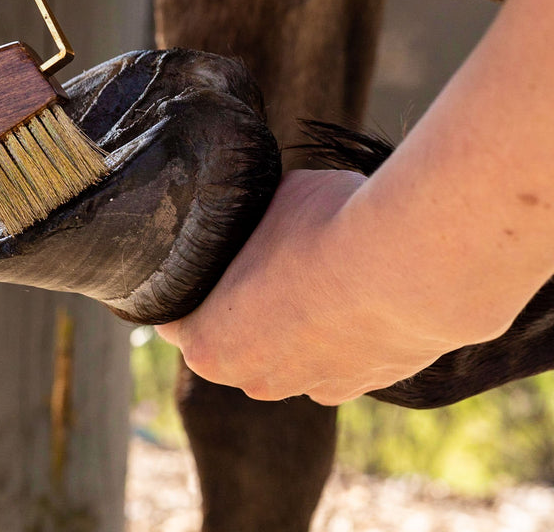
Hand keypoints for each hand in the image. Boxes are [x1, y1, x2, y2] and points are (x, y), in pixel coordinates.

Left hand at [157, 169, 459, 405]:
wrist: (413, 265)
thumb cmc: (325, 227)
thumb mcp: (270, 200)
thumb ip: (253, 221)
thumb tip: (262, 208)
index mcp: (206, 344)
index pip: (175, 320)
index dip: (185, 287)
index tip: (201, 261)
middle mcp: (251, 379)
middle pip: (229, 340)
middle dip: (239, 307)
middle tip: (260, 261)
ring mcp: (310, 387)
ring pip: (285, 353)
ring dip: (292, 323)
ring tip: (316, 273)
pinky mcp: (362, 385)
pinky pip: (336, 358)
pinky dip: (340, 333)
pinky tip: (355, 295)